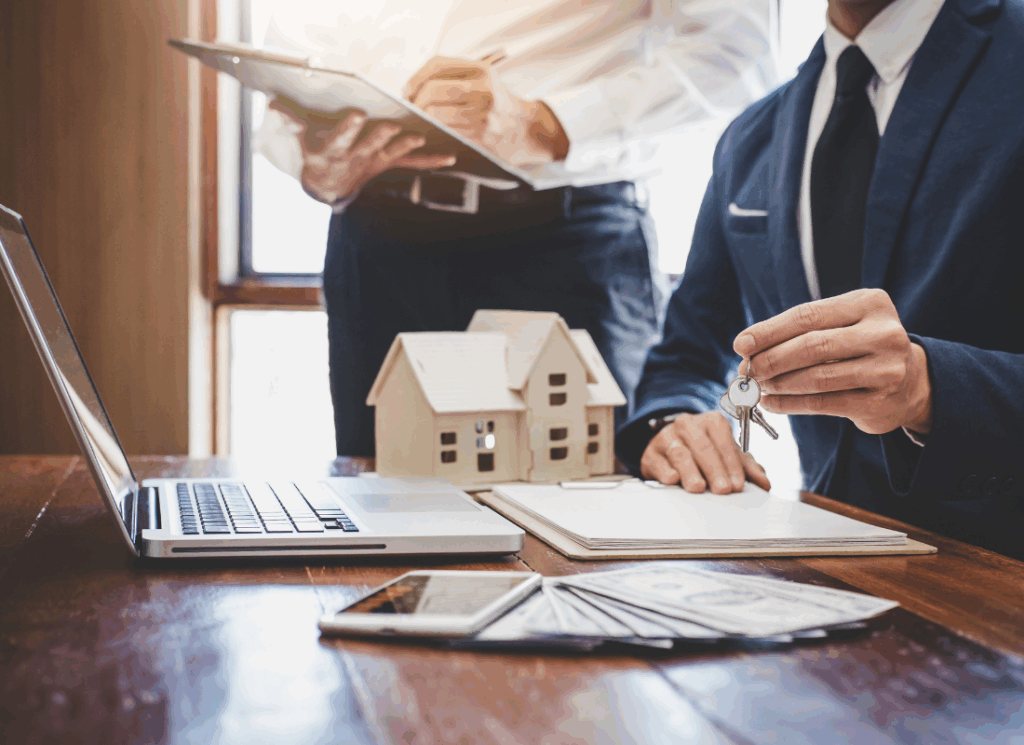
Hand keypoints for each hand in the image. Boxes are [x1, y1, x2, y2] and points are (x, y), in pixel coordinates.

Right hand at [269, 100, 456, 204]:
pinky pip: (412, 163)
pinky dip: (431, 161)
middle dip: (380, 136)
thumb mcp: (302, 140)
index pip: (341, 138)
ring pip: (392, 154)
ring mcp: (375, 162)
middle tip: (392, 125)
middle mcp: (356, 158)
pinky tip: (451, 157)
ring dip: (406, 146)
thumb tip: (273, 102)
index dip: (348, 127)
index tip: (357, 113)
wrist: (328, 188)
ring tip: (420, 137)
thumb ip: (291, 121)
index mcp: (335, 150)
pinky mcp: (389, 164)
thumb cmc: (316, 153)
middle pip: (370, 146)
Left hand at [404, 56, 568, 164]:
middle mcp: (483, 89)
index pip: (437, 64)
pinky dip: (433, 132)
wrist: (527, 129)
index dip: (416, 77)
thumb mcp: (485, 79)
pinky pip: (446, 132)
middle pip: (432, 90)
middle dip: (415, 101)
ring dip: (421, 119)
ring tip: (420, 121)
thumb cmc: (499, 103)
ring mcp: (482, 114)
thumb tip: (416, 85)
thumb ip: (456, 75)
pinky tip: (432, 132)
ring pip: (436, 114)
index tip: (407, 89)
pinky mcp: (480, 136)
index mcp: (481, 70)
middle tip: (411, 109)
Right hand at [640, 412, 770, 493]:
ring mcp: (666, 437)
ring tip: (698, 487)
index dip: (731, 463)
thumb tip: (764, 484)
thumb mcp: (726, 455)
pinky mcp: (651, 453)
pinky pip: (658, 461)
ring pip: (679, 452)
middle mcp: (687, 425)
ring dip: (690, 471)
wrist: (668, 446)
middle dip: (714, 469)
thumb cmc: (702, 451)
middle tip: (723, 489)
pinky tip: (672, 480)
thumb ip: (746, 468)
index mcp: (710, 421)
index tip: (738, 484)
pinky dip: (665, 471)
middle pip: (702, 446)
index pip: (723, 440)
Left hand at [733, 289, 931, 435]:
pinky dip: (790, 404)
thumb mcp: (838, 326)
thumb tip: (747, 348)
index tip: (741, 344)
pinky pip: (822, 403)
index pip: (807, 316)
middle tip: (746, 370)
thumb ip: (798, 332)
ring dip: (778, 384)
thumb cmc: (859, 348)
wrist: (910, 383)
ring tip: (757, 387)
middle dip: (771, 360)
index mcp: (869, 303)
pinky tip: (772, 403)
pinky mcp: (879, 401)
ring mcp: (886, 369)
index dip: (769, 331)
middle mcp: (884, 333)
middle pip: (811, 346)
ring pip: (816, 378)